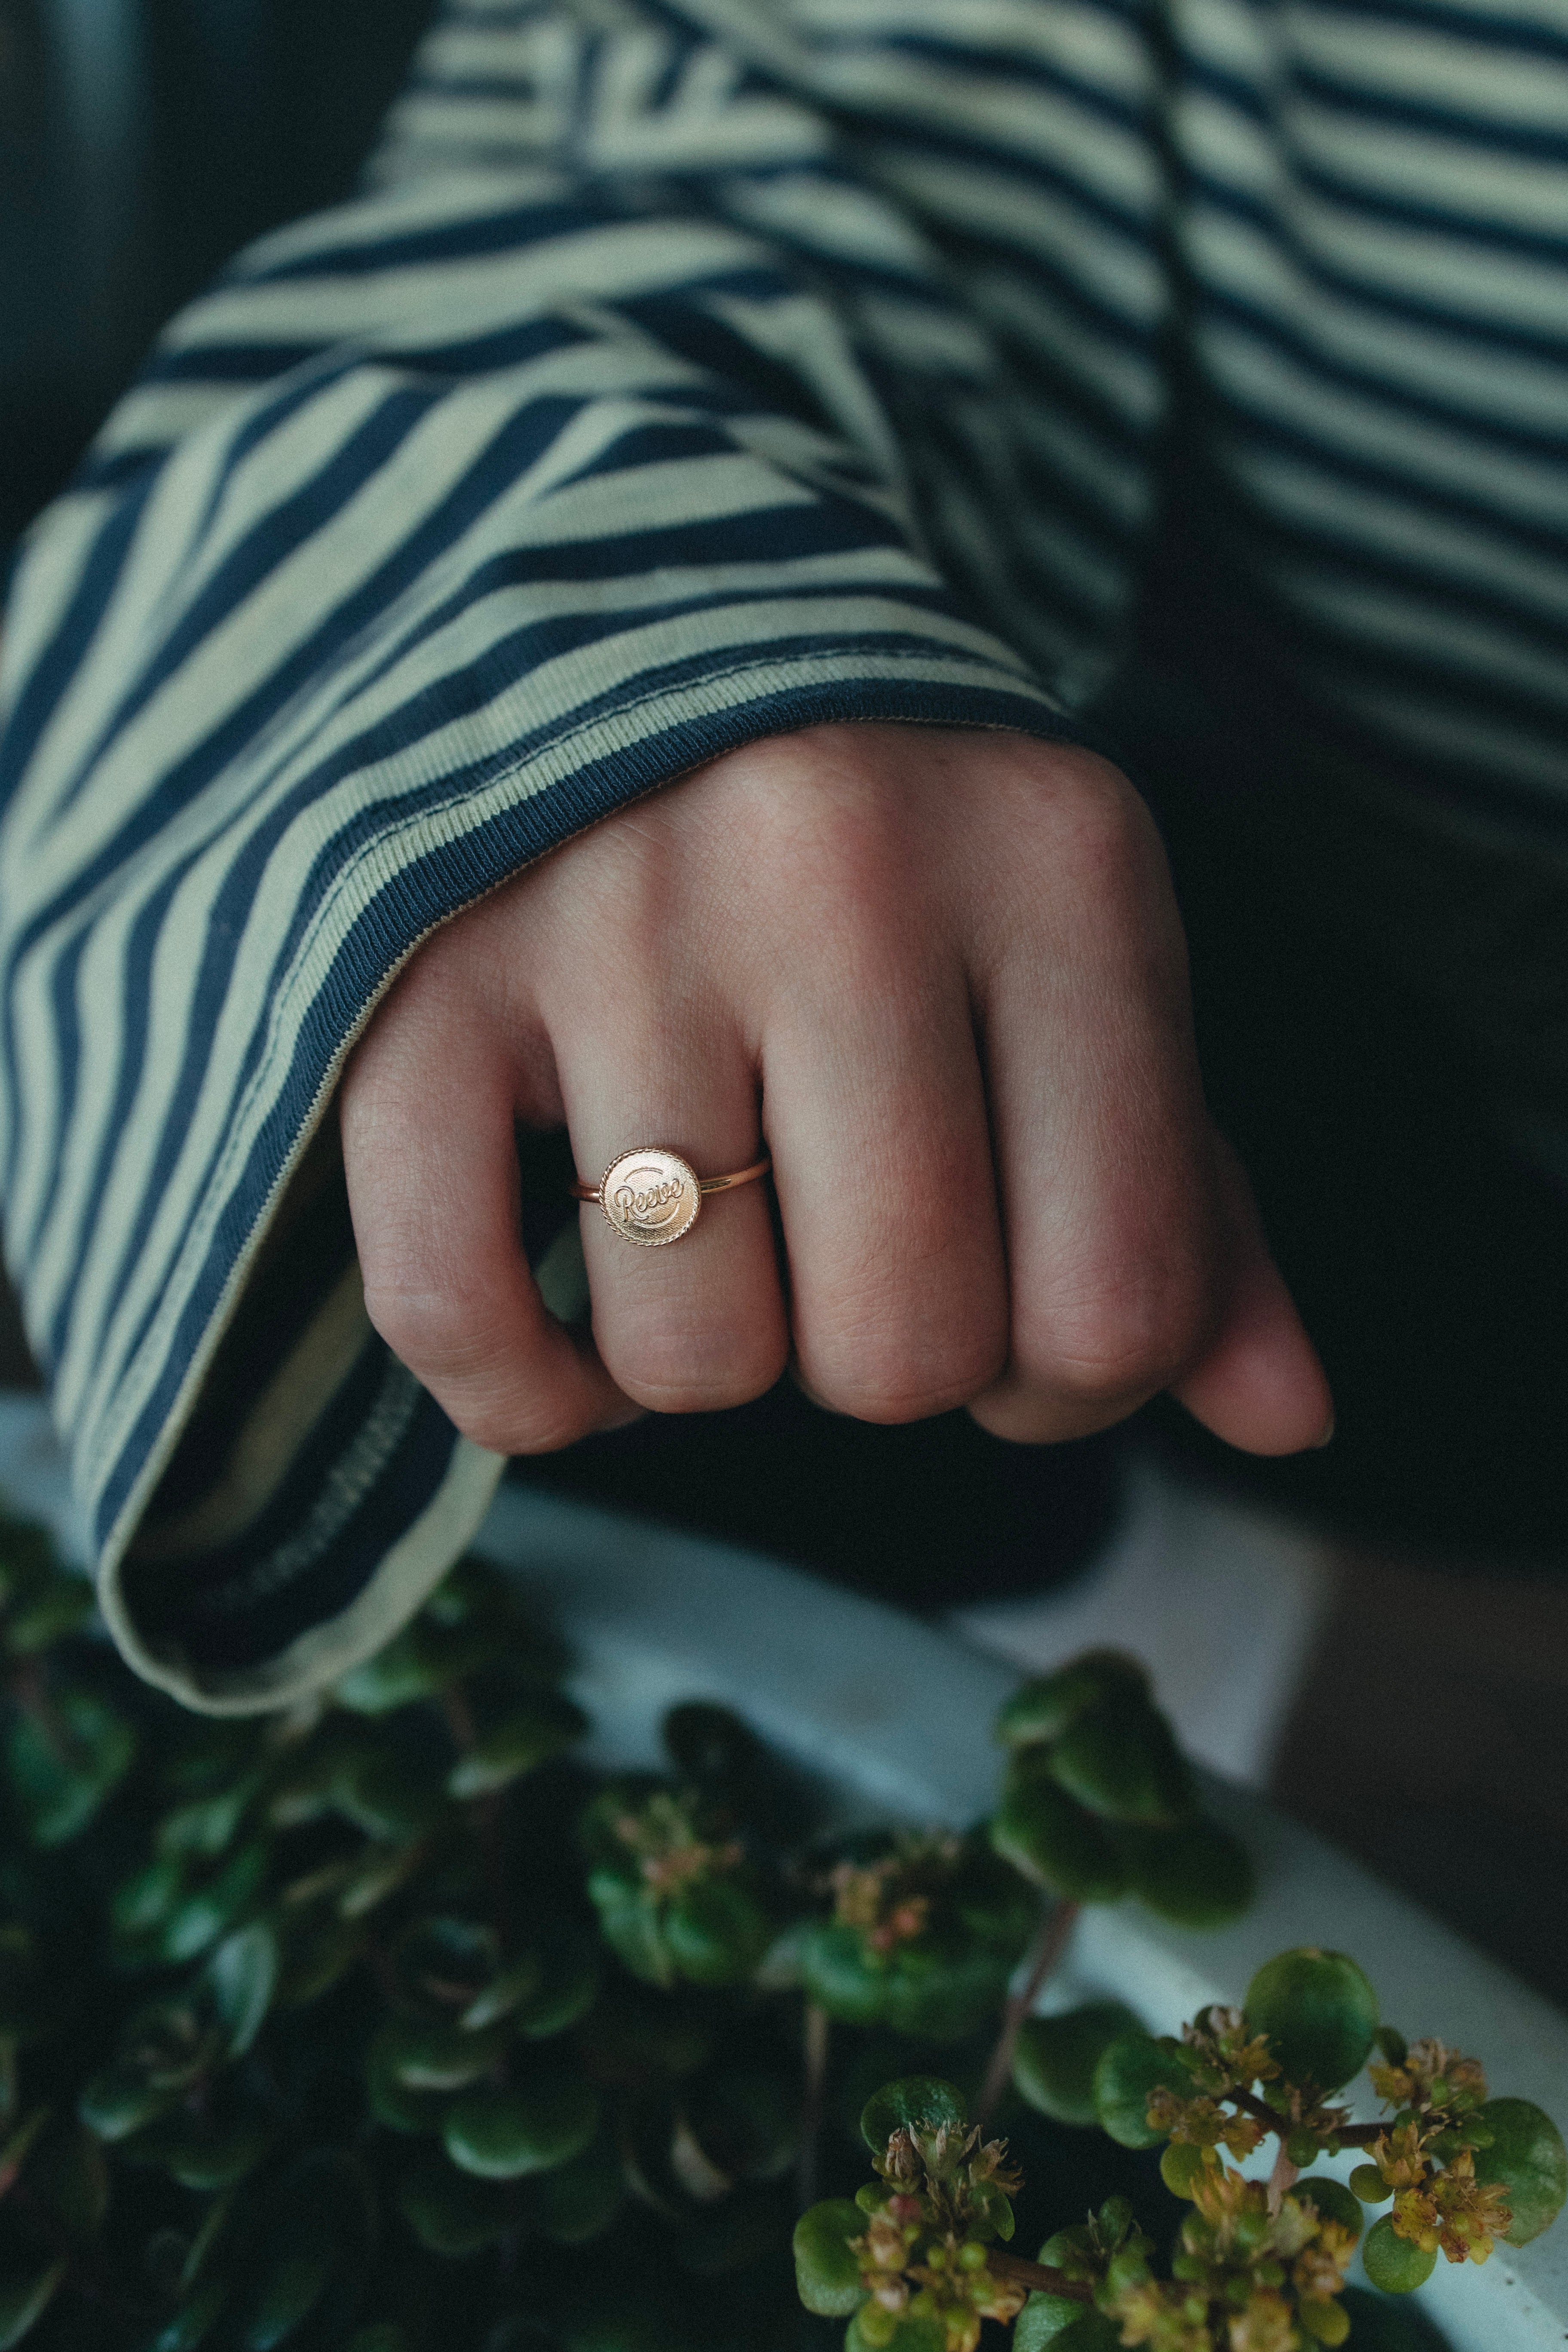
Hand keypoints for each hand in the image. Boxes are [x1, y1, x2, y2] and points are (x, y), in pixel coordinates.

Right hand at [339, 725, 1331, 1456]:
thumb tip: (1289, 1421)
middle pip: (900, 1351)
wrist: (621, 618)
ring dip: (706, 1354)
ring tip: (706, 1218)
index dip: (1067, 1383)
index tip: (1002, 1303)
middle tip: (838, 1247)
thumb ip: (1190, 1200)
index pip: (1117, 1304)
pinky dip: (523, 1392)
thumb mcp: (1077, 973)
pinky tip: (570, 1322)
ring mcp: (614, 920)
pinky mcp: (419, 980)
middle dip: (878, 1362)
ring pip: (690, 1360)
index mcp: (1061, 869)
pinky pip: (456, 1317)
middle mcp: (843, 875)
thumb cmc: (893, 852)